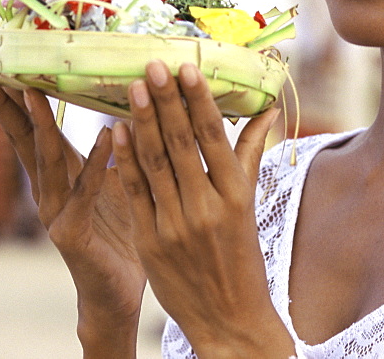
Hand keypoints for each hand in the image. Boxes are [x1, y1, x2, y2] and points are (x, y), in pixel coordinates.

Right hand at [0, 70, 146, 356]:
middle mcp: (46, 186)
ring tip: (31, 88)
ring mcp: (54, 211)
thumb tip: (129, 93)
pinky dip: (95, 162)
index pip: (26, 121)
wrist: (118, 292)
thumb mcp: (114, 176)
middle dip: (2, 99)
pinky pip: (86, 191)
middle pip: (21, 134)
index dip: (11, 86)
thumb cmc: (118, 229)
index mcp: (55, 169)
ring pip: (46, 158)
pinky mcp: (72, 233)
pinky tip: (105, 134)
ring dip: (40, 122)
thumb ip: (114, 141)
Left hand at [112, 61, 294, 357]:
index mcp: (235, 195)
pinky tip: (117, 130)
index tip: (187, 68)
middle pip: (180, 144)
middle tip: (153, 65)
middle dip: (165, 101)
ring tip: (132, 87)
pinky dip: (125, 160)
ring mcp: (174, 225)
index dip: (198, 101)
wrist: (228, 319)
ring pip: (154, 163)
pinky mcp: (149, 240)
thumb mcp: (248, 205)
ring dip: (142, 121)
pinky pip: (134, 191)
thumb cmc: (241, 257)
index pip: (212, 138)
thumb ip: (249, 155)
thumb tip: (266, 109)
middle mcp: (205, 207)